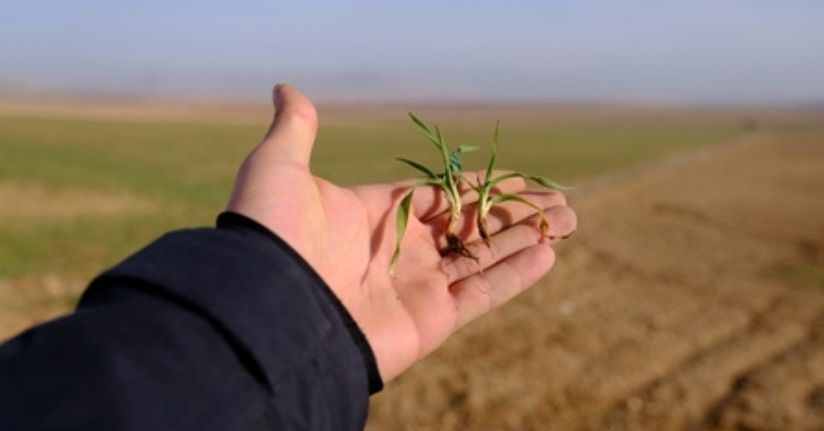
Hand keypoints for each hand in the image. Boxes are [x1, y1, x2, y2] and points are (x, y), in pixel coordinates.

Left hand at [227, 85, 576, 381]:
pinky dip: (517, 275)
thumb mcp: (277, 168)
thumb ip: (295, 130)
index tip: (517, 177)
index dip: (479, 188)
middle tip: (558, 201)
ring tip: (570, 221)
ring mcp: (416, 288)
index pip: (438, 197)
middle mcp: (398, 252)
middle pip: (470, 227)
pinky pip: (483, 293)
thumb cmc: (272, 235)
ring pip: (484, 258)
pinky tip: (549, 253)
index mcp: (372, 216)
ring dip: (527, 239)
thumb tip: (287, 89)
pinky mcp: (431, 320)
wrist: (267, 312)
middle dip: (515, 213)